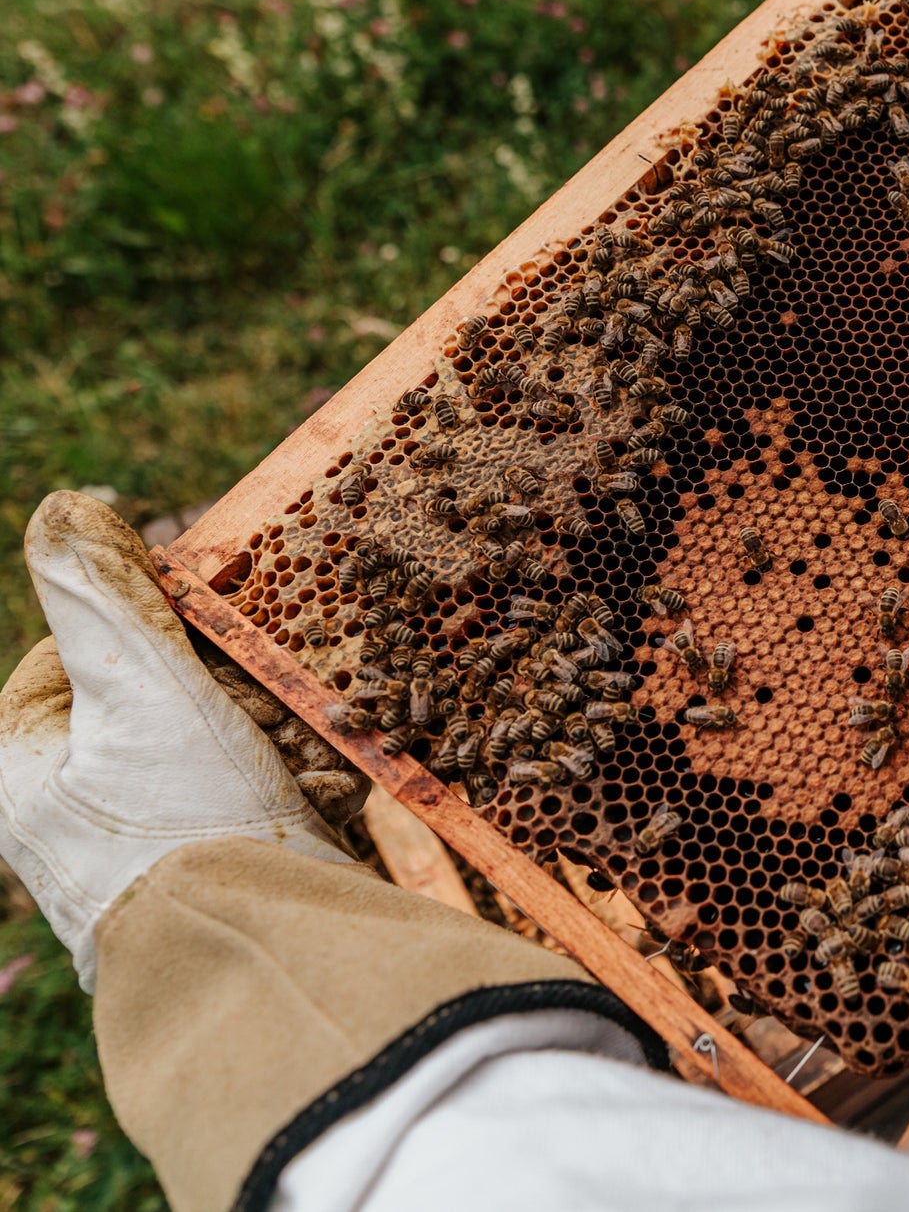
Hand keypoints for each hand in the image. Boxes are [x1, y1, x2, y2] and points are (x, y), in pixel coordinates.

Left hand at [0, 491, 360, 990]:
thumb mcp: (142, 686)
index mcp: (19, 763)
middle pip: (159, 689)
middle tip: (267, 700)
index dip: (159, 625)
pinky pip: (252, 787)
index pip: (81, 646)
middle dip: (232, 687)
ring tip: (303, 751)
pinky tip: (322, 786)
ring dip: (274, 730)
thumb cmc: (188, 824)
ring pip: (217, 735)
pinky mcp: (209, 864)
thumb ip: (102, 592)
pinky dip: (294, 774)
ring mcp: (140, 840)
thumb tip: (66, 505)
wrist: (267, 959)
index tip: (221, 629)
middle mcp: (67, 805)